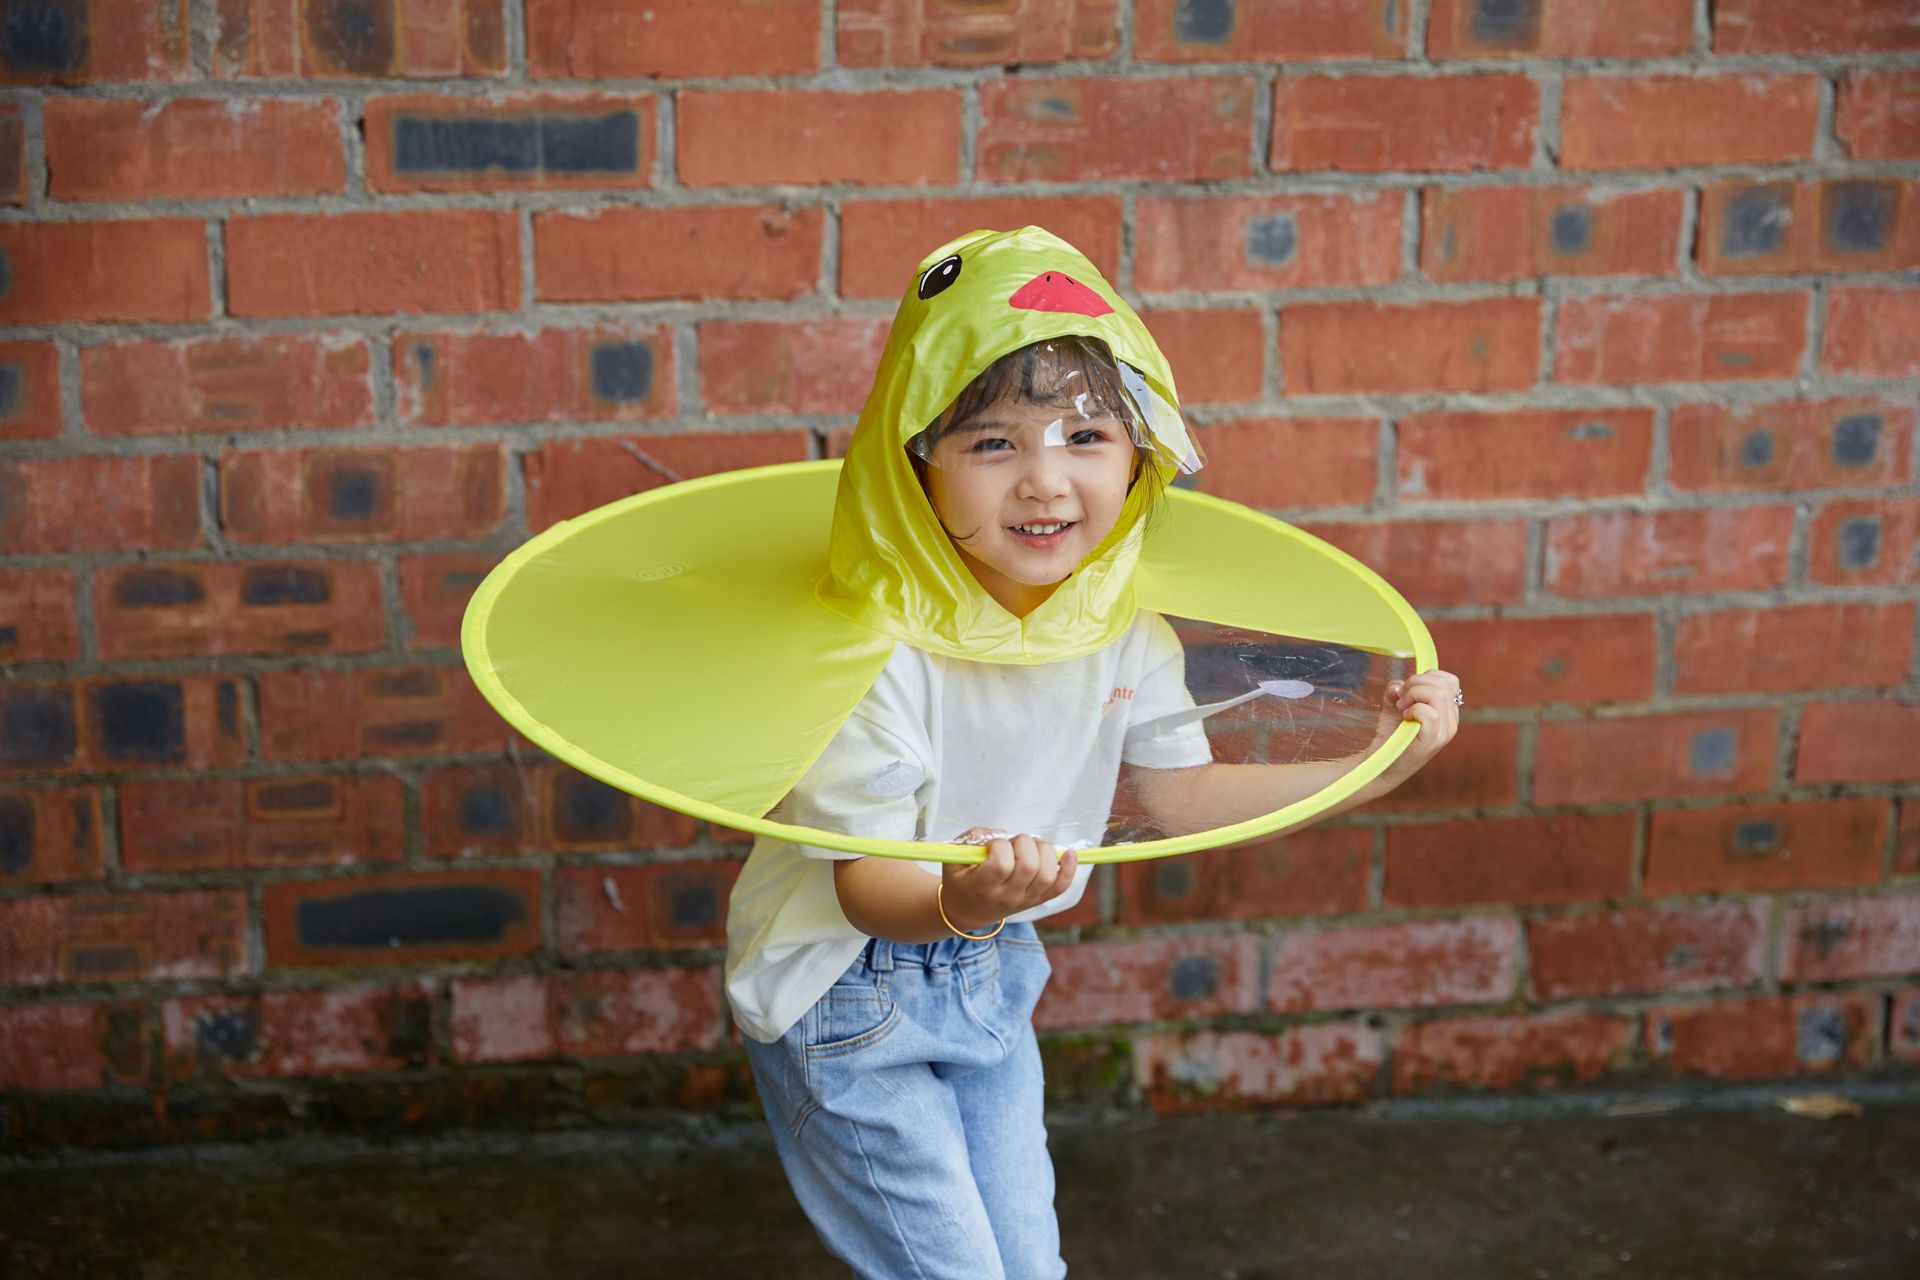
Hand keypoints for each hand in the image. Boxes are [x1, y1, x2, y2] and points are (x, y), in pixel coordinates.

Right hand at [941, 833, 1076, 931]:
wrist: (968, 910)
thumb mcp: (954, 858)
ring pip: (1048, 874)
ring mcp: (1025, 900)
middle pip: (1030, 867)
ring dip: (1044, 851)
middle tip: (1012, 843)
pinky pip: (1060, 887)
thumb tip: (1000, 834)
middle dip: (1024, 843)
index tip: (992, 844)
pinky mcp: (1038, 899)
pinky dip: (1069, 869)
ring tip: (1030, 846)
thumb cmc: (961, 879)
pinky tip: (1069, 853)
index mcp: (982, 887)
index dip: (1000, 846)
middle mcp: (1007, 897)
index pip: (1002, 865)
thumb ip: (972, 839)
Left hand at [1372, 669, 1461, 788]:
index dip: (1426, 677)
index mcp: (1447, 712)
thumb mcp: (1394, 705)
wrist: (1380, 764)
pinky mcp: (1431, 742)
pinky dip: (1413, 709)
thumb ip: (1398, 689)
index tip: (1408, 690)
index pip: (1449, 681)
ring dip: (1413, 694)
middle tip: (1400, 700)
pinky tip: (1404, 717)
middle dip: (1415, 683)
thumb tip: (1398, 686)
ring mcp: (1444, 733)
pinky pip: (1429, 714)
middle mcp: (1451, 722)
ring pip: (1437, 694)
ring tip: (1401, 708)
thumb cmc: (1391, 735)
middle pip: (1442, 683)